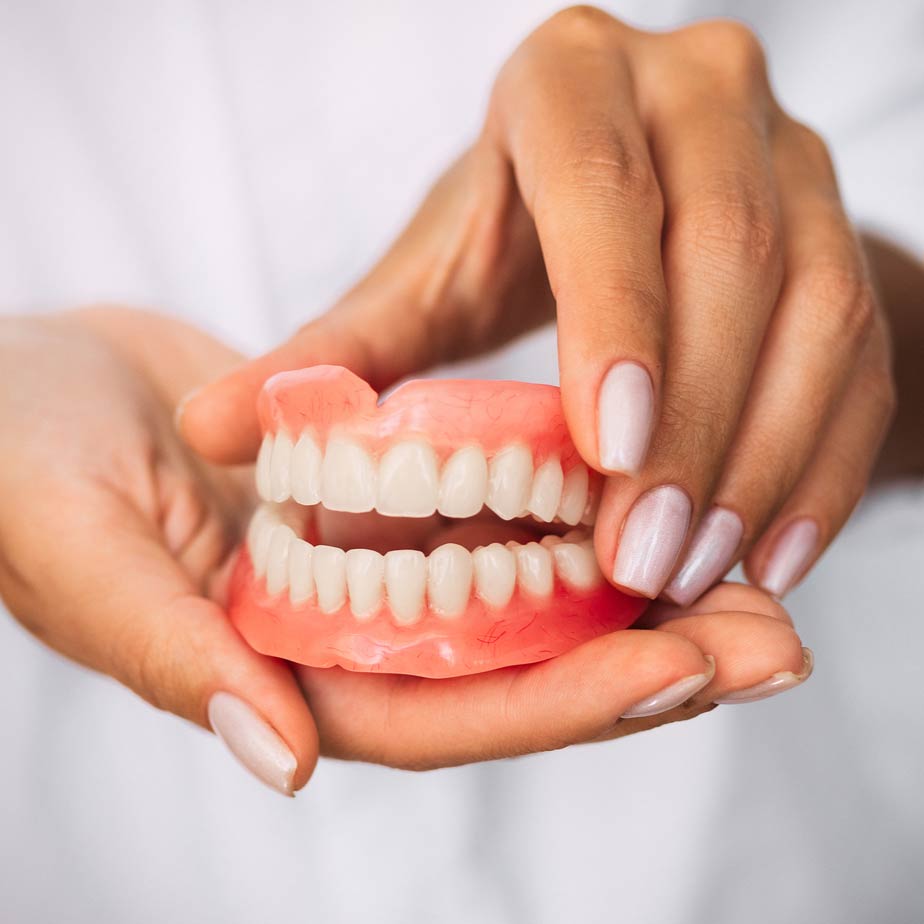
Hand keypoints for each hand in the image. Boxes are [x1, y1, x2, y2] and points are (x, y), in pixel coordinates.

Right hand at [0, 309, 808, 792]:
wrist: (26, 381)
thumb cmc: (22, 463)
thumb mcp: (78, 553)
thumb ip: (170, 653)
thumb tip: (280, 755)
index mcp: (279, 670)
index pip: (440, 712)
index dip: (559, 702)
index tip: (678, 672)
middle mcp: (345, 631)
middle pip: (514, 668)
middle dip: (645, 662)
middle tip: (776, 645)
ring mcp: (371, 564)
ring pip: (527, 594)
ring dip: (641, 589)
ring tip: (760, 583)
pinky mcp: (387, 494)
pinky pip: (497, 513)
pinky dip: (580, 513)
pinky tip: (664, 496)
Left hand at [181, 9, 893, 604]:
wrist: (635, 222)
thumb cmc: (512, 241)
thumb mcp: (425, 279)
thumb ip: (338, 351)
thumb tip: (209, 428)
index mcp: (572, 83)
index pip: (603, 184)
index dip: (616, 314)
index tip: (606, 455)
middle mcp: (699, 93)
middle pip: (728, 258)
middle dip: (694, 425)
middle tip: (646, 561)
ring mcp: (792, 157)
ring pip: (818, 311)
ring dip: (763, 458)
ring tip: (703, 572)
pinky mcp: (845, 234)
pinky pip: (865, 356)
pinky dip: (826, 466)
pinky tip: (775, 555)